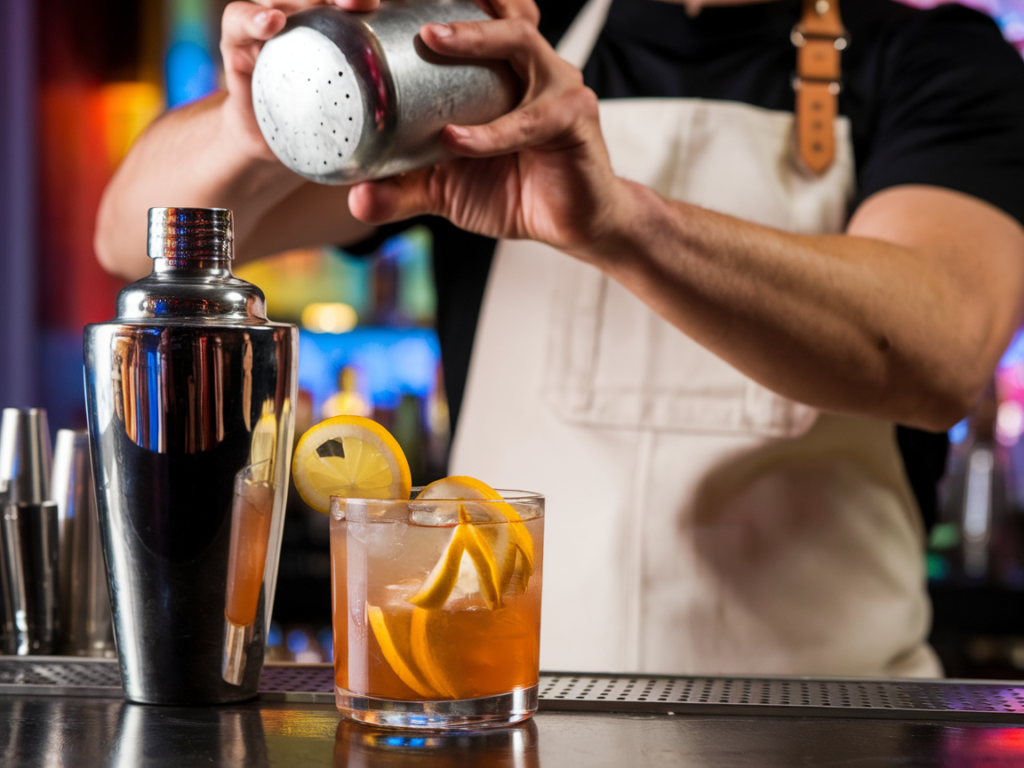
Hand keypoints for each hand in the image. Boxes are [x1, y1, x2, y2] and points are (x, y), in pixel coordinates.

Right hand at [218, 0, 380, 161]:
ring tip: (320, 6)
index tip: (382, 8)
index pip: (349, 4)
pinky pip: (238, 20)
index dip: (363, 1)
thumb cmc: (325, 127)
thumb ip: (388, 113)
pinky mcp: (238, 43)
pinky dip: (252, 18)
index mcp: (337, 28)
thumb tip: (442, 136)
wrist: (274, 147)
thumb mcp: (362, 120)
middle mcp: (302, 17)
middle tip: (361, 4)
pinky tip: (271, 23)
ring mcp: (269, 26)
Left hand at [346, 0, 627, 258]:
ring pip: (517, 39)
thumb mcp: (444, 187)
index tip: (373, 0)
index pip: (465, 11)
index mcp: (495, 63)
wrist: (572, 224)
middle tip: (400, 2)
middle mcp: (527, 60)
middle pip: (496, 5)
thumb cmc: (512, 189)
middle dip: (454, 0)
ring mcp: (555, 82)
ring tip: (431, 39)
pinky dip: (490, 132)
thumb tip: (357, 199)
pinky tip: (457, 140)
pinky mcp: (574, 116)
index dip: (428, 1)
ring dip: (473, 36)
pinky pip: (528, 119)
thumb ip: (403, 187)